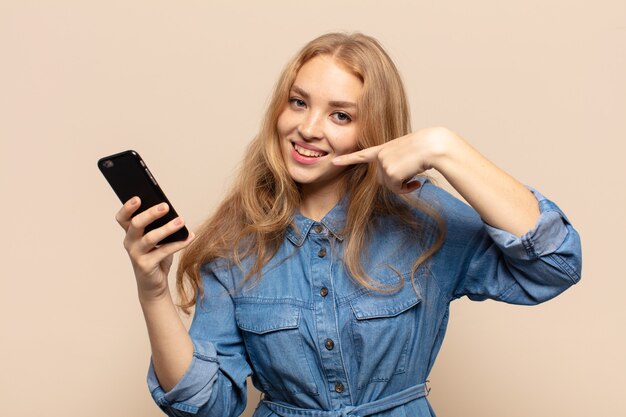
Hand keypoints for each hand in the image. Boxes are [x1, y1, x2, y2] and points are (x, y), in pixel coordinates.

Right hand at [115, 197, 194, 300]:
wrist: (154, 284)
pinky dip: (178, 243)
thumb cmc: (155, 256)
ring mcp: (136, 255)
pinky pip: (164, 252)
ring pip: (150, 238)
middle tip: (166, 206)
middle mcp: (130, 242)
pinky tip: (190, 237)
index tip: (139, 198)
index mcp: (130, 233)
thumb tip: (171, 211)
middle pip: (135, 224)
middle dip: (150, 214)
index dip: (127, 207)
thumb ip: (158, 226)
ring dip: (167, 228)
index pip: (122, 218)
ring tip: (181, 221)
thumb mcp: (156, 239)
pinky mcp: (146, 266)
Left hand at [332, 127, 457, 193]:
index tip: (334, 161)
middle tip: (409, 172)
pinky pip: (397, 189)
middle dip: (395, 181)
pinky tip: (415, 178)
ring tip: (414, 171)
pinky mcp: (390, 173)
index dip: (348, 159)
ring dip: (403, 184)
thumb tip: (393, 178)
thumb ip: (394, 161)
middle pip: (382, 180)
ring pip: (391, 185)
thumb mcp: (404, 151)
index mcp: (383, 148)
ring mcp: (384, 164)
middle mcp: (380, 156)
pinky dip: (407, 188)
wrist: (433, 145)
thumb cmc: (425, 147)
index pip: (362, 154)